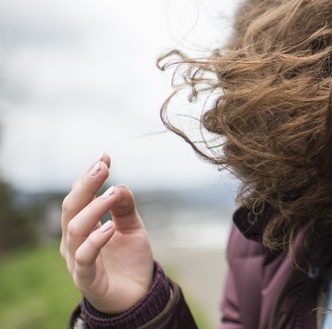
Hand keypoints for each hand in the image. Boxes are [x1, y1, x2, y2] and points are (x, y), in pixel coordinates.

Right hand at [60, 153, 154, 313]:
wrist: (139, 296)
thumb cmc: (130, 261)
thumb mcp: (132, 228)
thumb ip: (125, 207)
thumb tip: (119, 185)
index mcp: (84, 226)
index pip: (79, 197)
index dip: (89, 176)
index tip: (105, 156)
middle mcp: (75, 241)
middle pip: (71, 208)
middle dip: (86, 184)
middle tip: (103, 166)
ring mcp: (77, 259)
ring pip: (75, 228)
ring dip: (94, 207)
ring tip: (112, 193)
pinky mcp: (86, 279)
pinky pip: (84, 258)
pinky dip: (95, 240)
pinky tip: (109, 227)